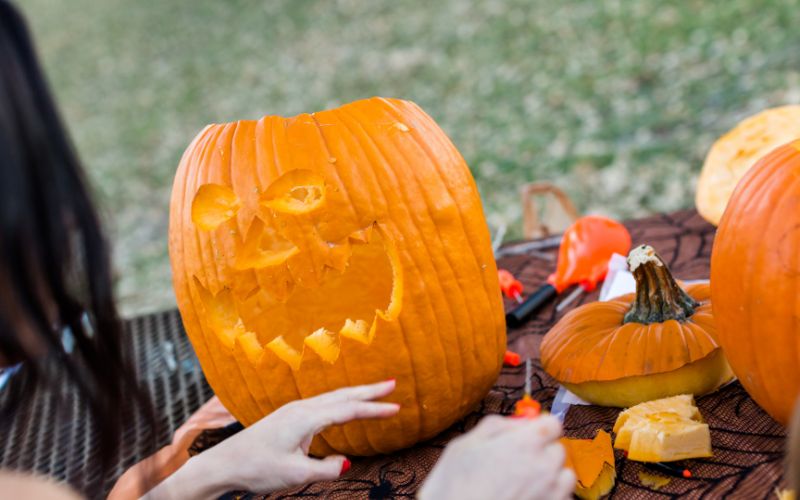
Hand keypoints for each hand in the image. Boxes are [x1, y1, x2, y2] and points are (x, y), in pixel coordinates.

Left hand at [145, 379, 398, 498]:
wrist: (224, 464)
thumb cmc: (257, 469)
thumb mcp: (294, 475)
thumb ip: (324, 470)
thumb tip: (348, 464)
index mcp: (305, 418)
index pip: (347, 410)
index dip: (374, 409)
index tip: (397, 406)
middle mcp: (301, 408)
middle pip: (342, 395)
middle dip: (369, 390)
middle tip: (394, 383)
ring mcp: (294, 410)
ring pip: (332, 397)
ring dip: (355, 393)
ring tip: (376, 391)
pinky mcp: (289, 417)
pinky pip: (322, 403)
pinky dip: (341, 400)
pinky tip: (344, 405)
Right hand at [418, 414, 574, 499]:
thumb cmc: (455, 486)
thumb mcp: (465, 444)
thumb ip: (496, 426)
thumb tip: (518, 422)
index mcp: (526, 443)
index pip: (553, 423)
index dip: (540, 425)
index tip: (529, 431)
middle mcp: (544, 467)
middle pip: (558, 449)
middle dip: (543, 449)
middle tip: (520, 457)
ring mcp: (550, 493)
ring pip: (565, 475)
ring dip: (552, 474)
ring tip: (527, 480)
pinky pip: (562, 498)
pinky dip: (551, 495)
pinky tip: (529, 496)